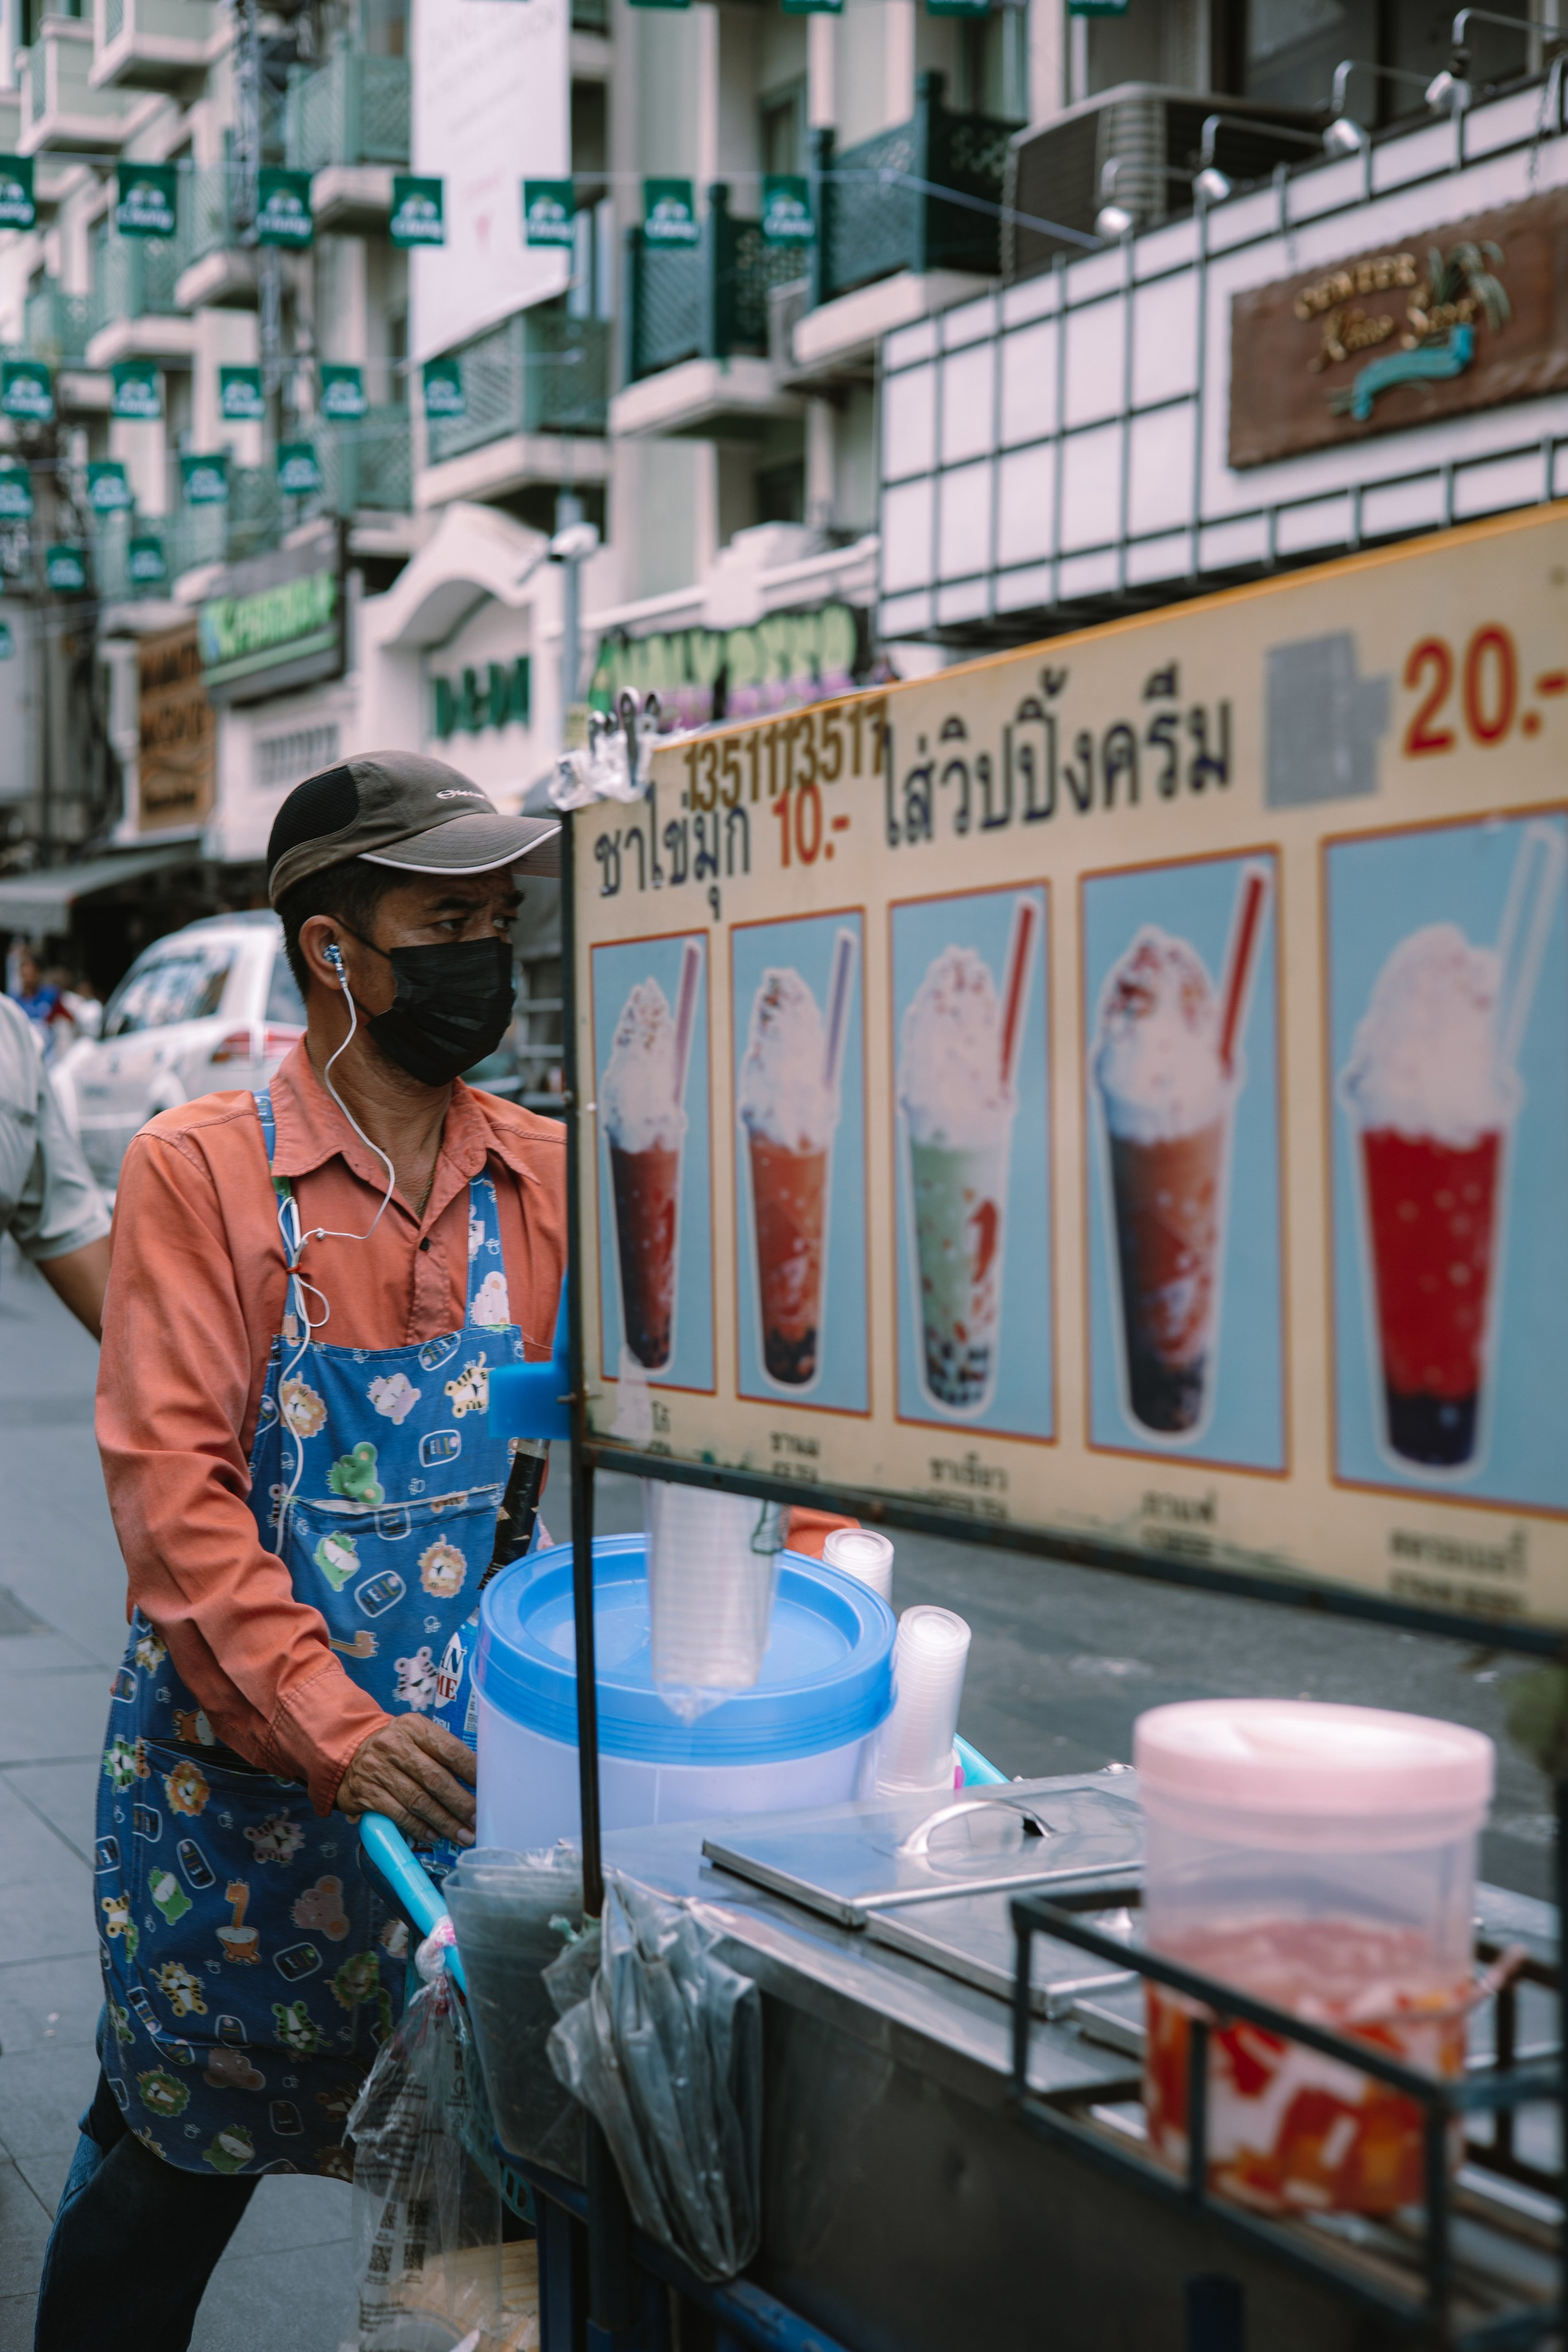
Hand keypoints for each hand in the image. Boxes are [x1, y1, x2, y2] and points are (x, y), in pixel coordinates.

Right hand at [337, 1717, 476, 1849]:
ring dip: (444, 1822)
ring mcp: (378, 1769)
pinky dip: (419, 1827)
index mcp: (413, 1727)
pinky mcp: (366, 1792)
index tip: (489, 1789)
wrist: (349, 1752)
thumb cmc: (396, 1748)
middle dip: (461, 1804)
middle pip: (435, 1779)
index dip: (471, 1771)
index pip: (449, 1749)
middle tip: (477, 1821)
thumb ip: (441, 1753)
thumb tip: (478, 1781)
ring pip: (419, 1801)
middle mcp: (394, 1745)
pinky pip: (398, 1814)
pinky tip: (434, 1835)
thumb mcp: (416, 1737)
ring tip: (462, 1835)